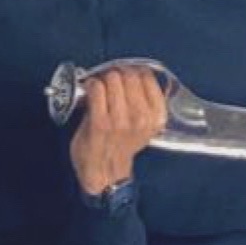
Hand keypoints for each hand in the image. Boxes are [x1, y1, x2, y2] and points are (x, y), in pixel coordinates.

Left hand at [69, 63, 168, 194]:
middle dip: (117, 73)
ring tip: (100, 86)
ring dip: (103, 79)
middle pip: (129, 74)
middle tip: (110, 79)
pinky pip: (96, 88)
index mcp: (156, 117)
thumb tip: (133, 74)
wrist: (105, 173)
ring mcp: (120, 120)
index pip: (146, 76)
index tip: (125, 75)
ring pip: (112, 78)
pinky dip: (91, 85)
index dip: (133, 71)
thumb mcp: (145, 126)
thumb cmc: (121, 147)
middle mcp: (141, 117)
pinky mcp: (100, 122)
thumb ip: (146, 102)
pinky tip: (90, 90)